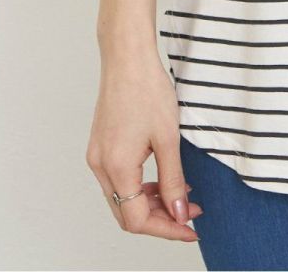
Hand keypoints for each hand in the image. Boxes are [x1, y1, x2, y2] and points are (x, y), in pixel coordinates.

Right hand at [86, 49, 203, 240]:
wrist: (127, 57)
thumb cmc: (147, 89)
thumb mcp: (168, 137)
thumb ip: (173, 179)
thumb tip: (178, 213)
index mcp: (116, 168)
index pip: (137, 220)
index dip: (166, 229)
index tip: (190, 229)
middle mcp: (100, 167)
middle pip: (127, 214)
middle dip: (160, 219)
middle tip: (190, 214)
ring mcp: (97, 156)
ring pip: (122, 198)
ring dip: (152, 202)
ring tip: (181, 195)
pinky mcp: (101, 146)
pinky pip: (119, 180)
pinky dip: (141, 186)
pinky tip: (164, 177)